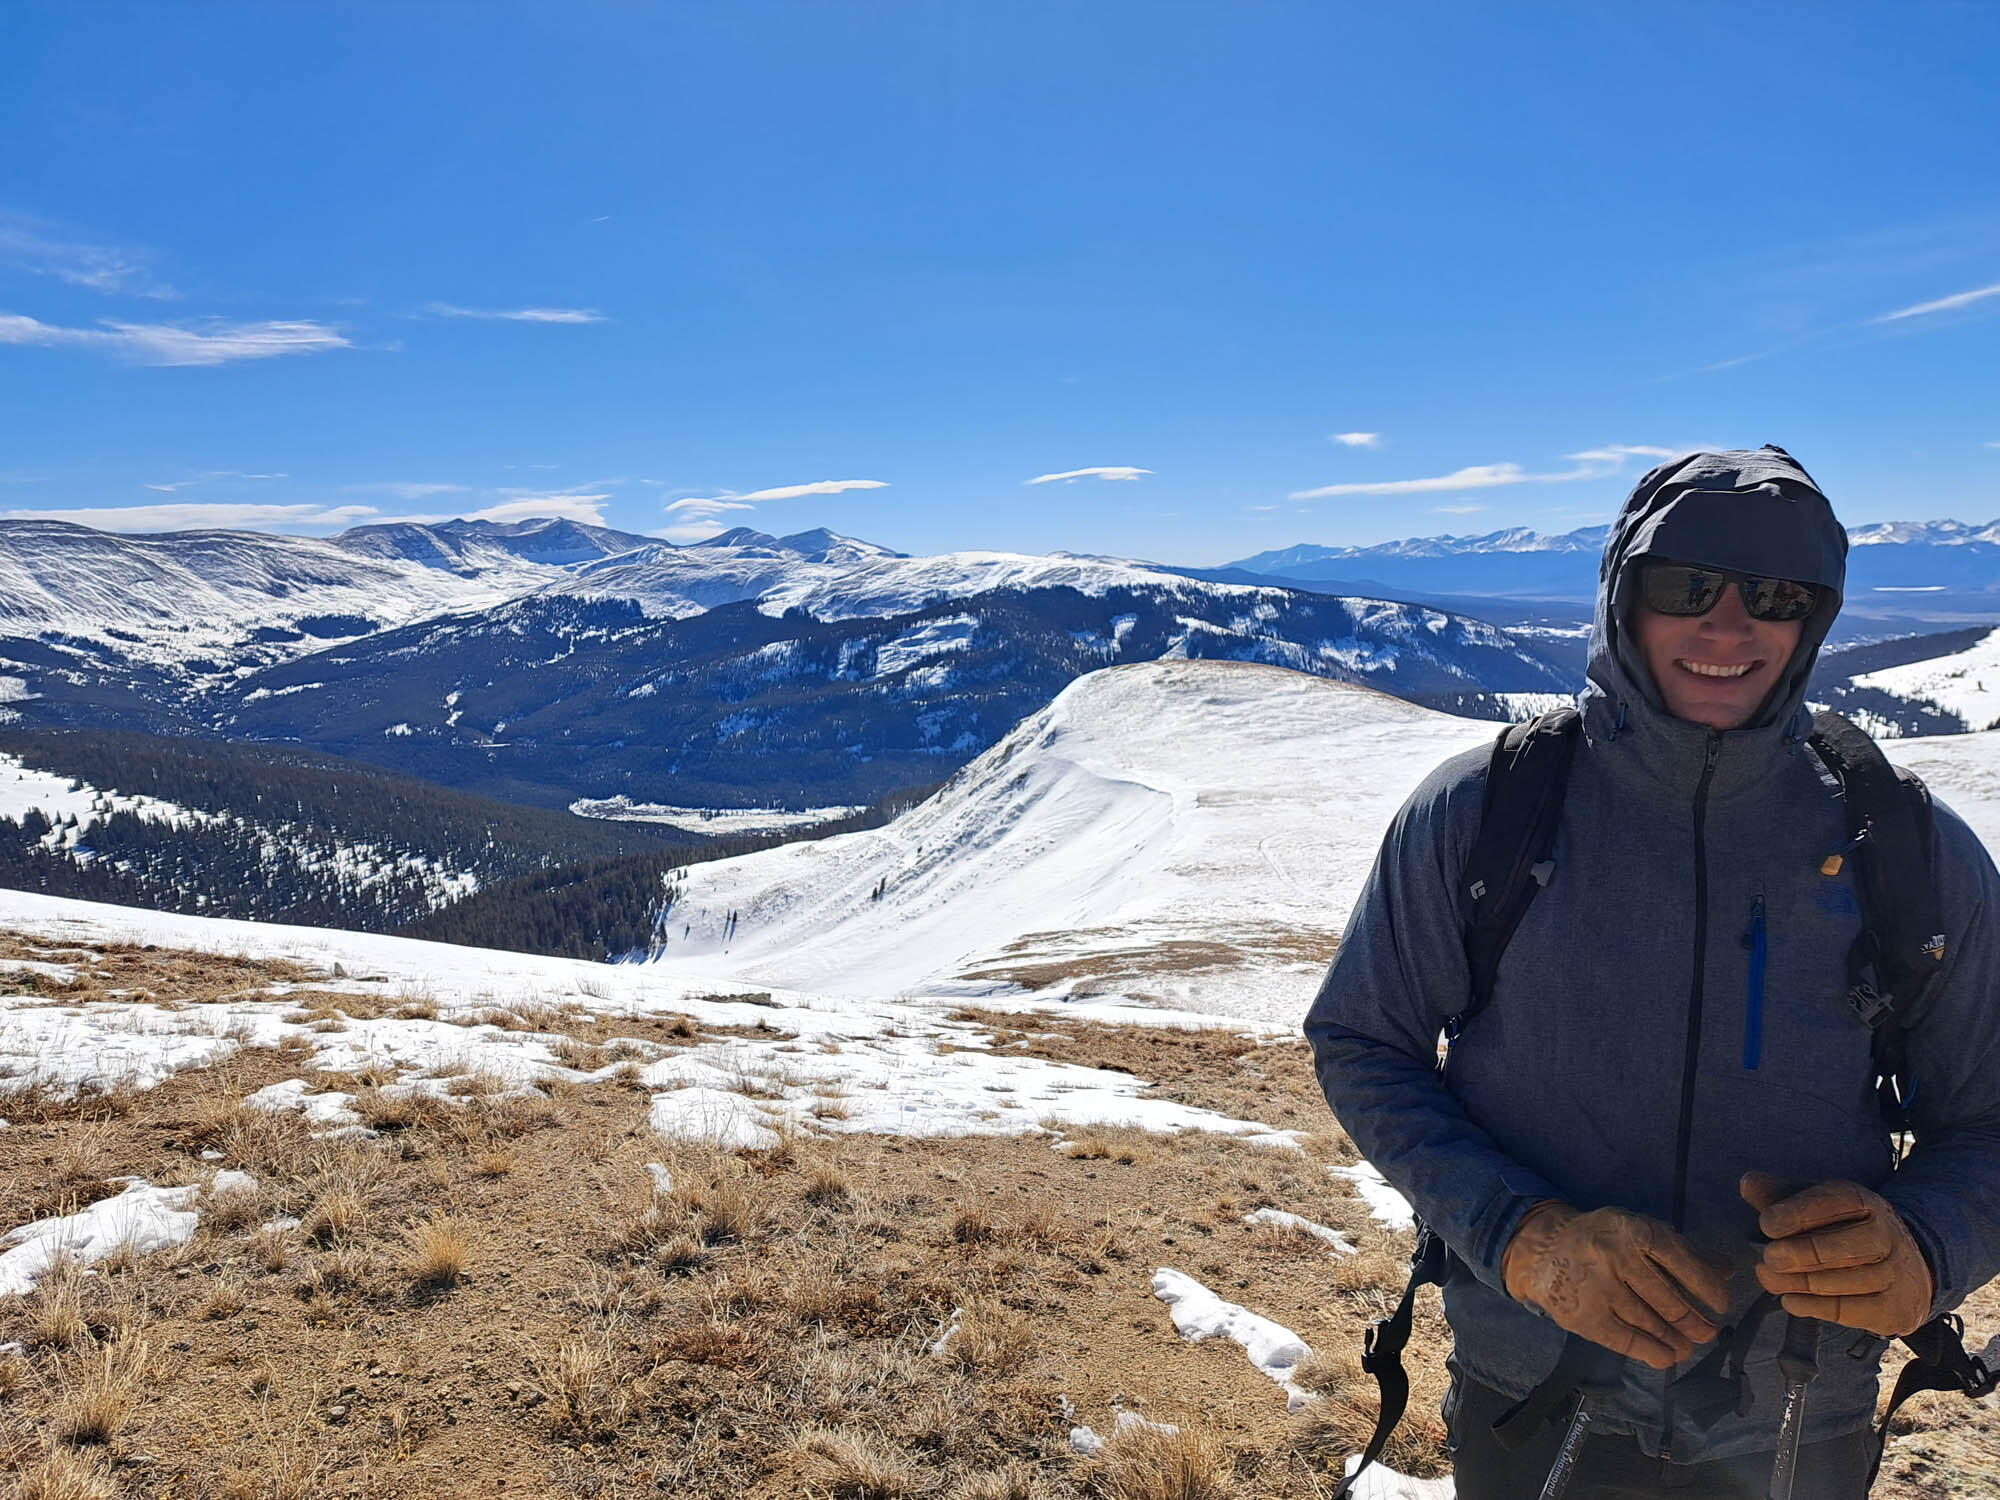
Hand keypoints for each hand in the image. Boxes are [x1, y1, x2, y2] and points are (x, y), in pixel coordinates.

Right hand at [1501, 1200, 1730, 1368]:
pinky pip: (1628, 1341)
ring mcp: (1599, 1289)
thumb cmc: (1603, 1240)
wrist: (1543, 1249)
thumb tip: (1727, 1270)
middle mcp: (1617, 1257)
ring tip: (1689, 1345)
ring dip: (1677, 1340)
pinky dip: (1653, 1352)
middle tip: (1707, 1332)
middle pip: (1668, 1299)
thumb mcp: (1639, 1232)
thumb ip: (1684, 1249)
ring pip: (1651, 1323)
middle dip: (1695, 1321)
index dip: (1707, 1287)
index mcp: (1634, 1231)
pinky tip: (1667, 1356)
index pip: (1682, 1261)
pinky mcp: (1586, 1316)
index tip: (1721, 1304)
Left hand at [1740, 1172, 1934, 1336]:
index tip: (1766, 1223)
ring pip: (1843, 1282)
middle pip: (1842, 1247)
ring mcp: (1896, 1274)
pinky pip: (1850, 1311)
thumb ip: (1781, 1194)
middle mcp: (1887, 1235)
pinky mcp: (1895, 1309)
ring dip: (1798, 1283)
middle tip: (1769, 1258)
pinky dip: (1813, 1307)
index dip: (1798, 1213)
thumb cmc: (1844, 1229)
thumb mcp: (1816, 1205)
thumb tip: (1747, 1183)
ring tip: (1768, 1278)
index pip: (1835, 1201)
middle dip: (1799, 1253)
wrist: (1905, 1267)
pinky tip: (1789, 1300)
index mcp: (1866, 1202)